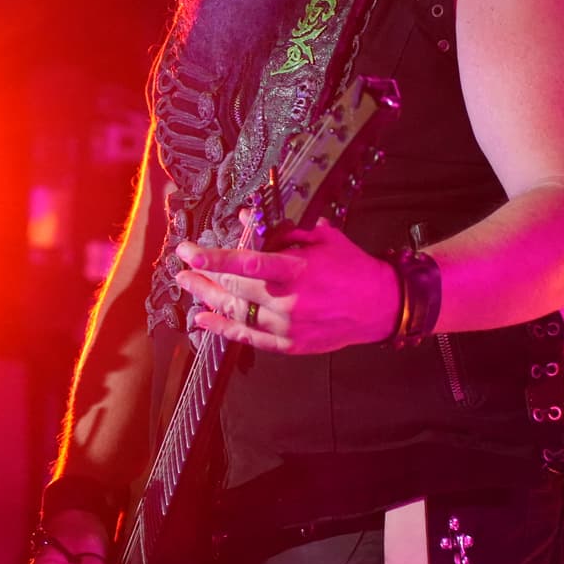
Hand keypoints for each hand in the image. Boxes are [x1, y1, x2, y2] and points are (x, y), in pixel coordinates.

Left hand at [175, 212, 400, 354]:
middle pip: (234, 290)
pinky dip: (223, 329)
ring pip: (236, 314)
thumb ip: (281, 231)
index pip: (245, 263)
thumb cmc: (351, 267)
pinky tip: (203, 320)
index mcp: (297, 270)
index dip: (213, 258)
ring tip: (188, 287)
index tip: (187, 253)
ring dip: (208, 299)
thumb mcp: (321, 238)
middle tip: (183, 268)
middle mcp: (288, 301)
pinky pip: (249, 338)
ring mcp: (287, 327)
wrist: (381, 307)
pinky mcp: (289, 345)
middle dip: (204, 278)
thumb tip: (244, 218)